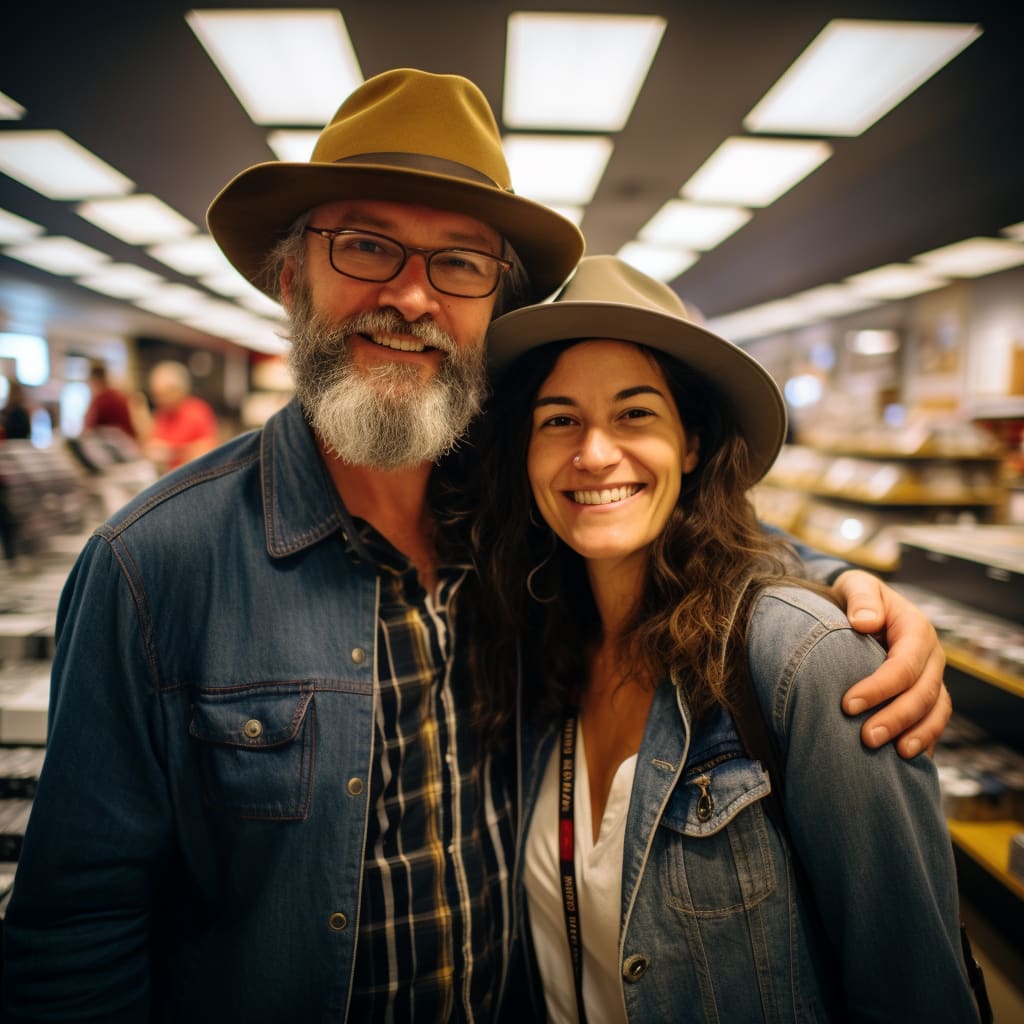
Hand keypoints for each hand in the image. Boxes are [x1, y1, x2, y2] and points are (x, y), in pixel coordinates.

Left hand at [832, 570, 949, 758]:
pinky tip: (908, 761)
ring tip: (895, 757)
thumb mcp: (856, 585)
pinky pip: (934, 720)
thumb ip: (860, 599)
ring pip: (934, 711)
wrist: (860, 605)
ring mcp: (932, 676)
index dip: (880, 687)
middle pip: (923, 693)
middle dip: (896, 718)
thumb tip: (864, 622)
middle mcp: (931, 656)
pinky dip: (925, 739)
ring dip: (916, 735)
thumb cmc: (855, 597)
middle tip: (866, 739)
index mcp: (916, 629)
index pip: (904, 664)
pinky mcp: (925, 693)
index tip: (847, 705)